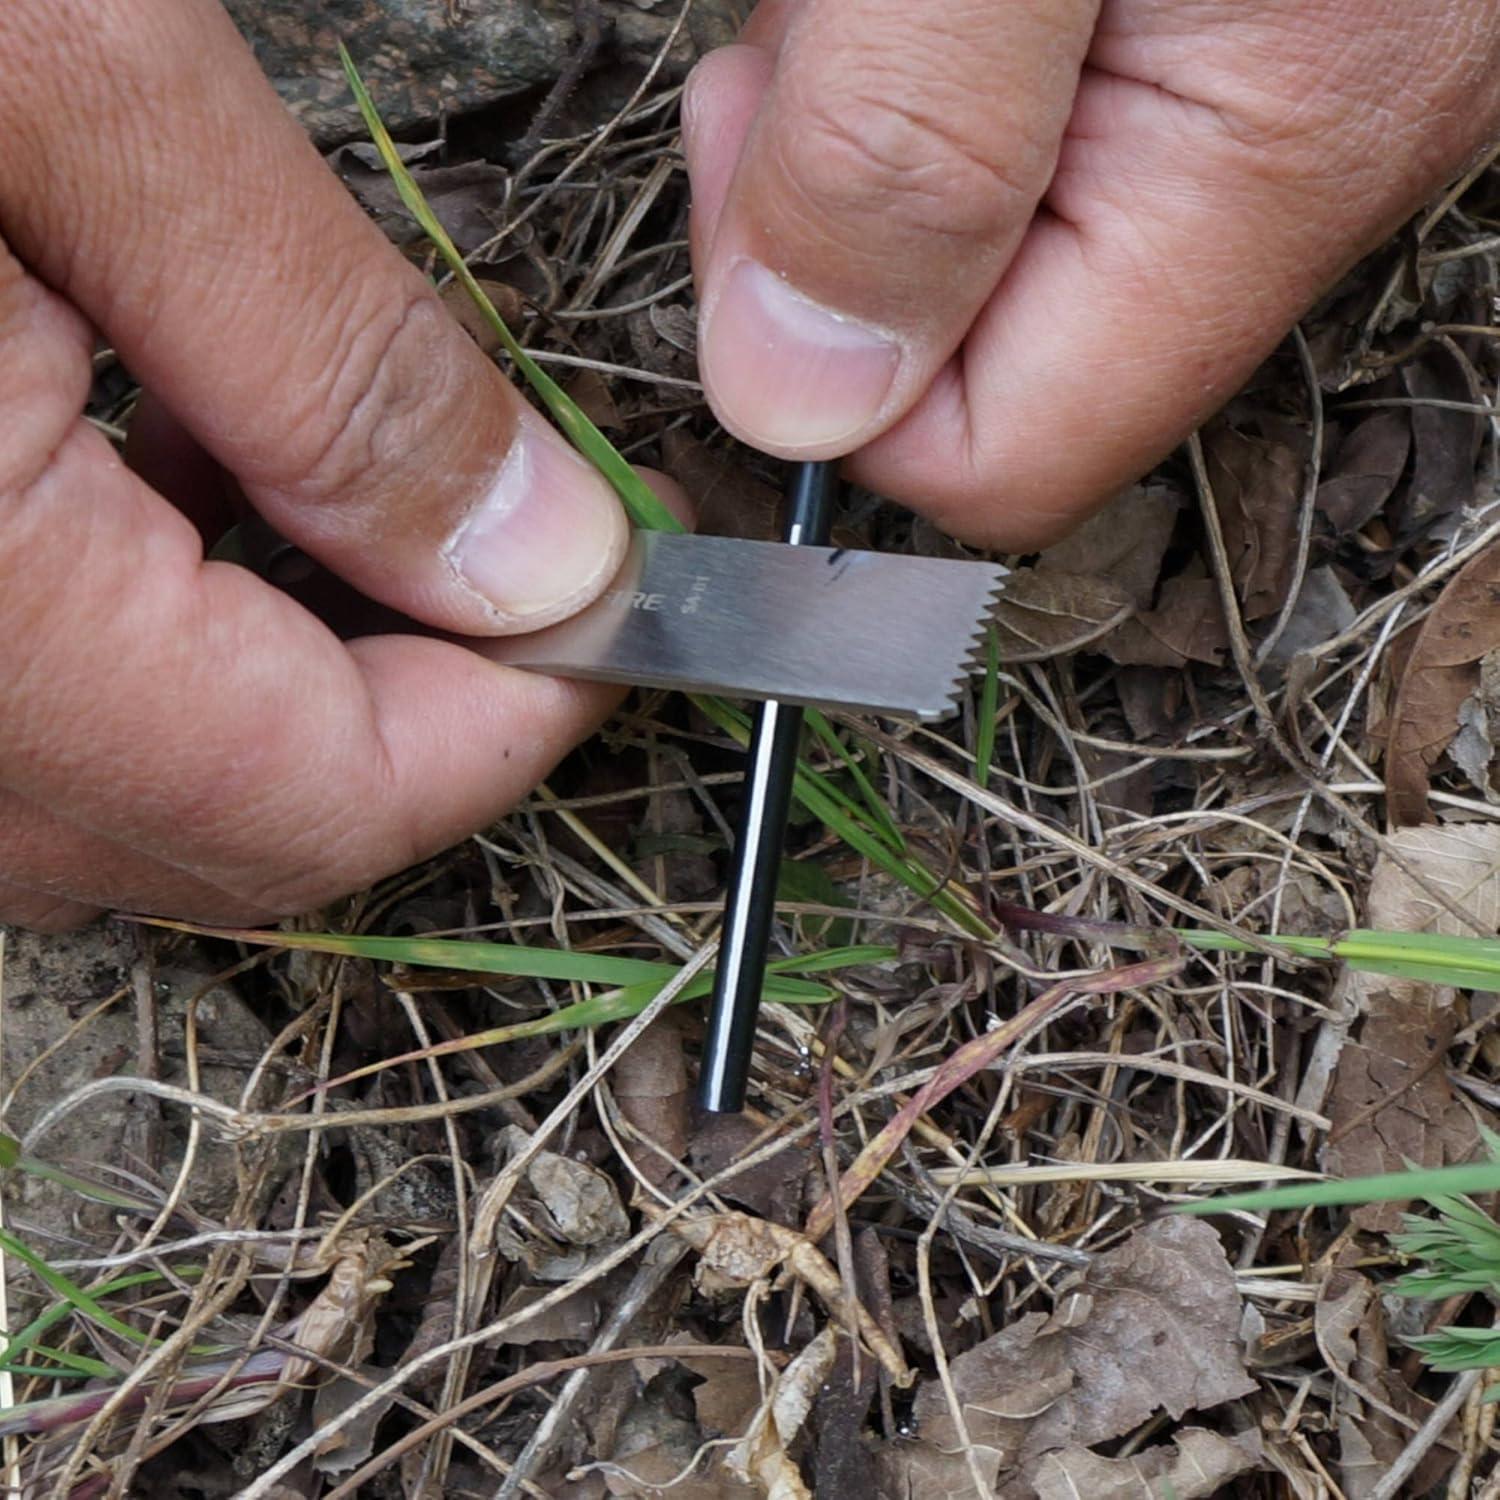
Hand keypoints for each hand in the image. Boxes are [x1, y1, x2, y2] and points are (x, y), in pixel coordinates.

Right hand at [0, 0, 661, 930]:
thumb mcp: (55, 80)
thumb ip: (323, 358)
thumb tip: (540, 556)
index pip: (312, 802)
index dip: (505, 720)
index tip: (607, 600)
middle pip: (218, 824)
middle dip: (406, 693)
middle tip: (502, 534)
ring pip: (111, 791)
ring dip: (274, 661)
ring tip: (326, 469)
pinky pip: (4, 716)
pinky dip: (133, 622)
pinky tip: (156, 464)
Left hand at [684, 0, 1499, 546]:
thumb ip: (907, 144)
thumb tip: (805, 402)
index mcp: (1265, 163)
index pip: (994, 459)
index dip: (831, 368)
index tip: (763, 178)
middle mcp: (1293, 164)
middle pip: (985, 360)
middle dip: (848, 224)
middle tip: (831, 40)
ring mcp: (1268, 97)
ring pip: (993, 251)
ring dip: (882, 135)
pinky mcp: (1219, 37)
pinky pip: (1029, 146)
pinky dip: (936, 74)